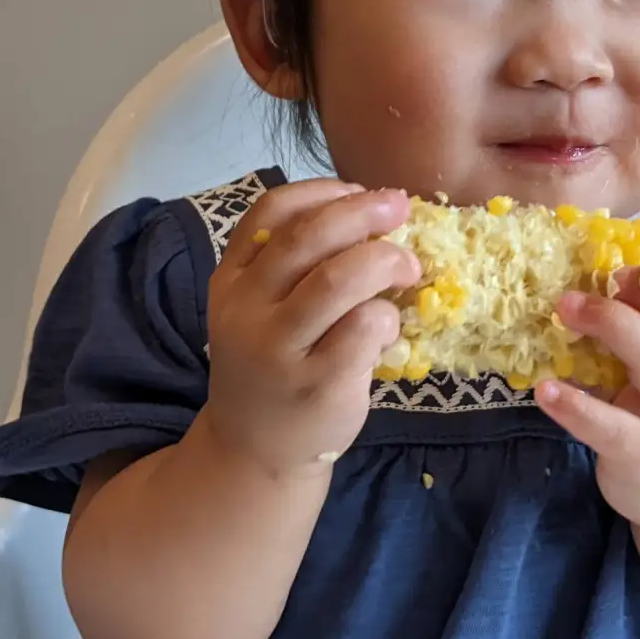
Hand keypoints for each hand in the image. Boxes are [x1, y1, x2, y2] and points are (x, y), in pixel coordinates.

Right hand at [202, 180, 418, 478]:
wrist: (256, 447)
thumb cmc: (274, 363)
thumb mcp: (260, 309)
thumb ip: (297, 265)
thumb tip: (374, 212)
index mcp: (231, 280)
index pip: (269, 213)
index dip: (322, 192)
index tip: (359, 191)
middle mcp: (247, 310)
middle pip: (308, 237)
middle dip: (363, 213)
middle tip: (399, 208)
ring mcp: (279, 349)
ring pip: (339, 279)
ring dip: (385, 260)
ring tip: (408, 267)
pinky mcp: (317, 384)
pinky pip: (365, 328)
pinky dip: (388, 316)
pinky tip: (388, 326)